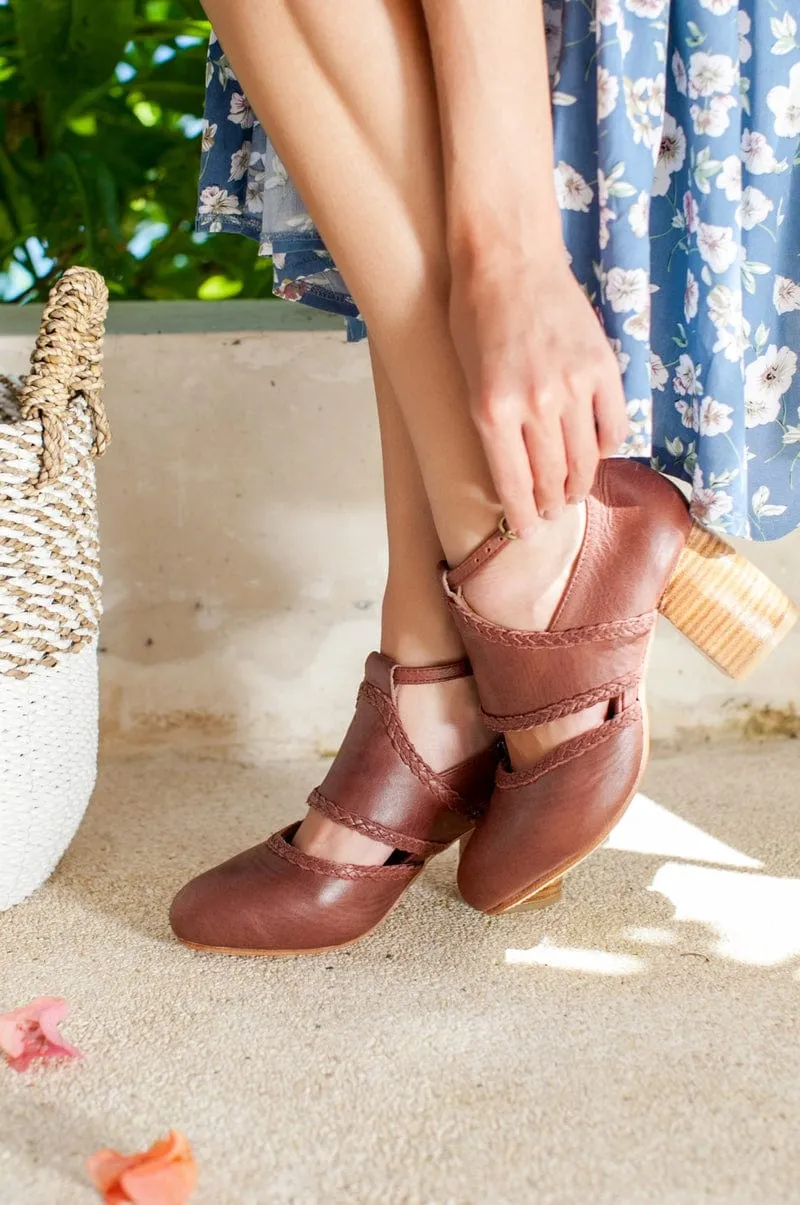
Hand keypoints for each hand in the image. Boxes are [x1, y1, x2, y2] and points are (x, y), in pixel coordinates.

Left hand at [448, 244, 630, 532]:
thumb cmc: (474, 316)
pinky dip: (607, 446)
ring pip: (585, 459)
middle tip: (553, 513)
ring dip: (580, 484)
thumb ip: (492, 424)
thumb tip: (518, 468)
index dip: (523, 515)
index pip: (514, 484)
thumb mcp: (467, 378)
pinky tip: (597, 453)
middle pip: (553, 477)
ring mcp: (573, 386)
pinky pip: (613, 425)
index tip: (527, 532)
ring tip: (574, 494)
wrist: (508, 260)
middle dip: (552, 504)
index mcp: (492, 410)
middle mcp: (535, 405)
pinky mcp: (603, 368)